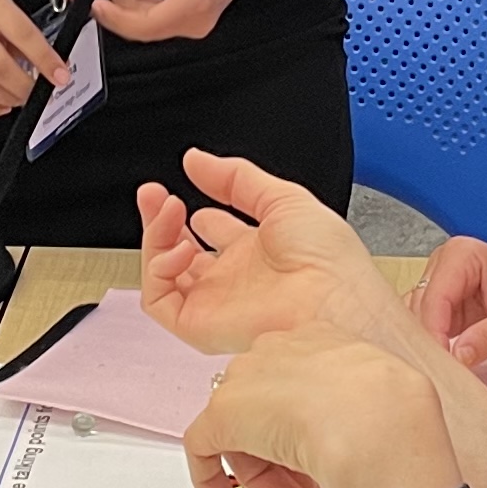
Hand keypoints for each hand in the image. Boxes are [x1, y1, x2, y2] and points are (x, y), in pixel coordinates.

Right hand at [0, 0, 64, 120]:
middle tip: (34, 93)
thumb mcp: (3, 11)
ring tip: (16, 98)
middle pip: (0, 67)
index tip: (60, 76)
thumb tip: (53, 69)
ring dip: (6, 100)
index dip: (45, 60)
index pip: (24, 34)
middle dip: (24, 88)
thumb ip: (26, 37)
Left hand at [84, 0, 285, 45]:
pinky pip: (161, 16)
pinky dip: (143, 0)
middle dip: (117, 3)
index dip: (111, 15)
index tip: (91, 0)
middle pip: (142, 26)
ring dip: (129, 0)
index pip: (140, 25)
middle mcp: (197, 22)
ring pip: (149, 22)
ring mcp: (198, 22)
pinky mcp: (197, 17)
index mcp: (192, 5)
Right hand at [136, 150, 407, 355]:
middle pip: (183, 253)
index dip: (195, 213)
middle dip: (163, 221)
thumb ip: (236, 177)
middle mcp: (236, 280)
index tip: (178, 190)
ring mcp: (217, 304)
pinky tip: (179, 246)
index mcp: (261, 252)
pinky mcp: (202, 326)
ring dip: (157, 238)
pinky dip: (159, 269)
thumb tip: (197, 160)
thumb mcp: (283, 198)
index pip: (215, 233)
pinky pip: (160, 302)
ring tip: (166, 208)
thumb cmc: (329, 261)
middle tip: (153, 194)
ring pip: (166, 274)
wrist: (333, 302)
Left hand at [182, 326, 451, 487]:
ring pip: (242, 430)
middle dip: (282, 457)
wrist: (377, 424)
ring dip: (262, 475)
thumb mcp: (386, 403)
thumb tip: (341, 456)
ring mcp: (249, 379)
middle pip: (268, 406)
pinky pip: (203, 444)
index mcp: (326, 340)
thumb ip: (357, 419)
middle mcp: (283, 349)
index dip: (306, 430)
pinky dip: (209, 476)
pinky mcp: (222, 413)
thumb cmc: (395, 417)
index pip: (301, 384)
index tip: (319, 464)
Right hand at [412, 238, 486, 368]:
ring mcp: (444, 285)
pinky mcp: (447, 306)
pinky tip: (445, 362)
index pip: (435, 297)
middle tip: (441, 370)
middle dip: (429, 339)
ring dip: (430, 343)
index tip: (442, 361)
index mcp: (463, 255)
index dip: (434, 331)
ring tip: (444, 369)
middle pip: (422, 307)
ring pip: (420, 318)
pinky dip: (435, 344)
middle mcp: (446, 265)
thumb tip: (457, 357)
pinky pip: (430, 326)